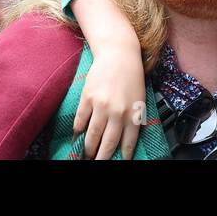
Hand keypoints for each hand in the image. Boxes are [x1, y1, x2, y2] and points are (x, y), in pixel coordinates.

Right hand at [73, 41, 145, 159]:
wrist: (119, 53)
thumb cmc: (131, 76)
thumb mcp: (139, 98)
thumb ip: (133, 118)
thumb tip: (125, 140)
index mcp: (133, 112)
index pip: (127, 143)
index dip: (122, 156)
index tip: (118, 162)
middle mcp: (118, 112)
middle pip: (108, 143)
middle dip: (101, 157)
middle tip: (97, 162)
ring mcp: (101, 105)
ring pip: (92, 135)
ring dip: (88, 148)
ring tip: (86, 154)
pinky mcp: (88, 97)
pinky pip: (80, 120)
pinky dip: (78, 131)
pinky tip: (77, 136)